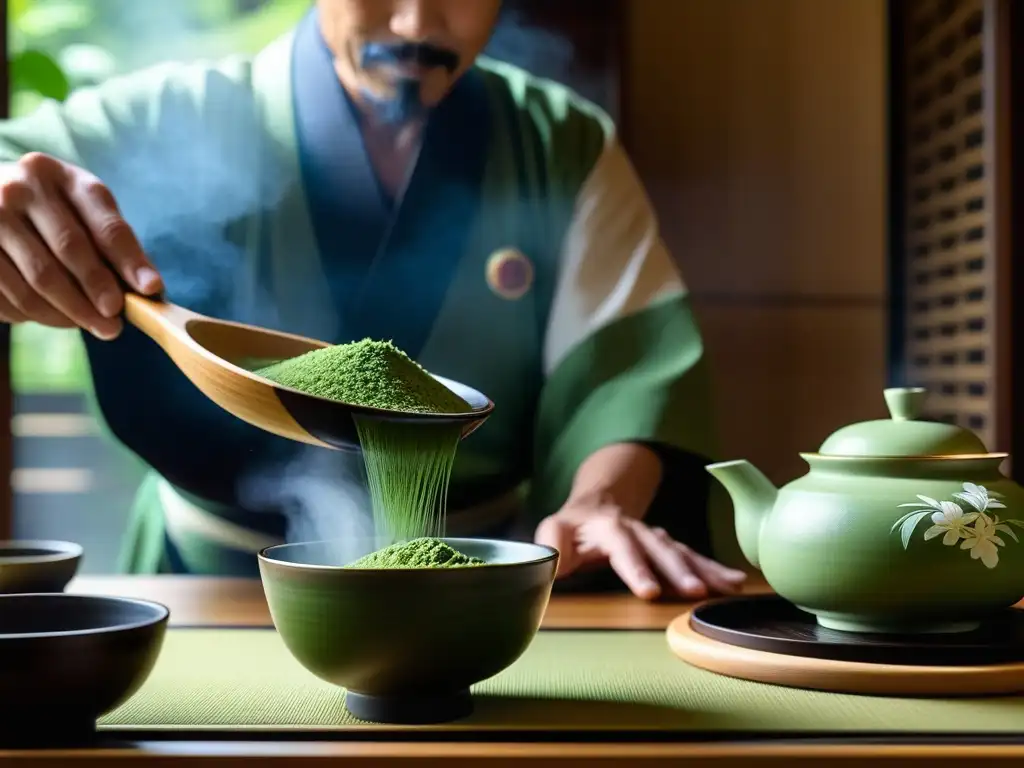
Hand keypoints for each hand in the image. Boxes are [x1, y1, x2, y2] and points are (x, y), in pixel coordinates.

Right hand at [0, 152, 162, 338]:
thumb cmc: (48, 212)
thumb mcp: (81, 211)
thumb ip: (112, 243)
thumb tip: (148, 289)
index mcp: (61, 176)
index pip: (105, 224)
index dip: (130, 260)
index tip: (150, 290)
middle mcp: (21, 189)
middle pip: (70, 250)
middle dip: (98, 292)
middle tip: (116, 323)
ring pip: (39, 279)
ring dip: (71, 312)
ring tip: (94, 326)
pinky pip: (10, 294)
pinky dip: (37, 315)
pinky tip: (56, 317)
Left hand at [535, 501, 746, 600]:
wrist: (596, 505)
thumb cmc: (571, 528)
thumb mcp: (553, 532)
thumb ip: (551, 547)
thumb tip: (553, 568)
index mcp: (608, 527)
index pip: (622, 548)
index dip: (636, 568)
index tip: (650, 592)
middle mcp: (637, 529)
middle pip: (659, 548)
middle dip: (678, 570)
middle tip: (695, 593)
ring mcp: (655, 537)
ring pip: (681, 551)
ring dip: (704, 568)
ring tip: (729, 585)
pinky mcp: (667, 546)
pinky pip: (691, 556)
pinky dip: (713, 567)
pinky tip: (734, 581)